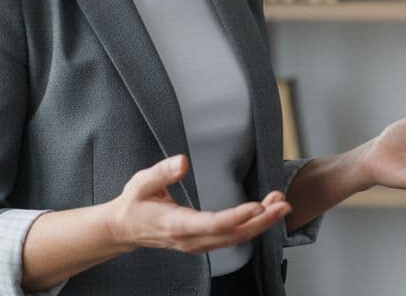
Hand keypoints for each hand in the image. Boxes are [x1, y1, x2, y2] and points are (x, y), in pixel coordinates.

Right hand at [104, 155, 290, 253]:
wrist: (122, 230)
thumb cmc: (133, 205)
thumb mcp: (141, 183)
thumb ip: (162, 172)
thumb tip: (182, 161)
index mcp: (176, 225)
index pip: (213, 224)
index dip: (237, 216)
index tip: (258, 206)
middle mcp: (190, 239)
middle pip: (233, 235)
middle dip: (262, 220)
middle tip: (283, 203)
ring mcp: (198, 244)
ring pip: (235, 239)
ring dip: (261, 223)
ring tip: (280, 204)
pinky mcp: (202, 242)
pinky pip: (231, 238)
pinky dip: (251, 225)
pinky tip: (264, 212)